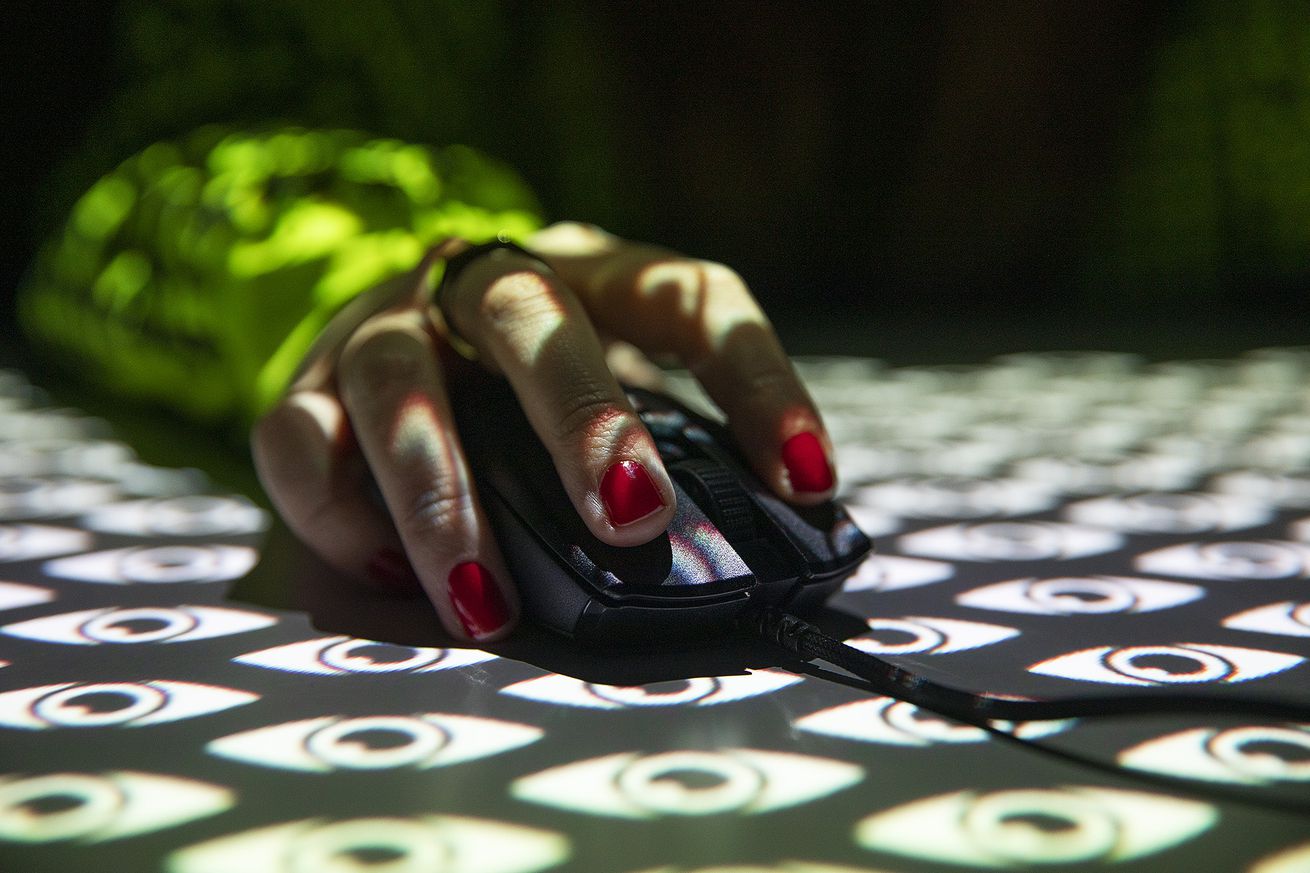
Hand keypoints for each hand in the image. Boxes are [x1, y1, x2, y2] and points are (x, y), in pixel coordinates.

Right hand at [251, 222, 835, 641]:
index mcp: (592, 276)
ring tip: (487, 604)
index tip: (809, 480)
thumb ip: (660, 454)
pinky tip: (388, 573)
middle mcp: (484, 282)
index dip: (757, 379)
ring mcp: (385, 326)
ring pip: (401, 381)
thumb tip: (760, 549)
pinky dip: (340, 512)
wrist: (397, 338)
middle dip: (583, 416)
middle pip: (533, 314)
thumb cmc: (528, 389)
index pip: (688, 294)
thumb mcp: (607, 398)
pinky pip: (298, 440)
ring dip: (443, 496)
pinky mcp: (304, 383)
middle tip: (634, 518)